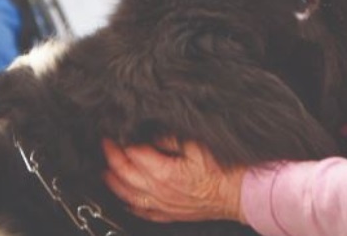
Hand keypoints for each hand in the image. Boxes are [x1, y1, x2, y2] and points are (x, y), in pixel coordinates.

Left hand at [102, 138, 246, 223]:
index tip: (113, 133)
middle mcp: (159, 191)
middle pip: (125, 175)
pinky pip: (144, 212)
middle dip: (112, 159)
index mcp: (164, 172)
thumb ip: (171, 139)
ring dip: (115, 183)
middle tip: (106, 146)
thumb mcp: (198, 144)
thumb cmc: (224, 169)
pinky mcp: (171, 213)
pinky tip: (127, 201)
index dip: (120, 143)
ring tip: (106, 172)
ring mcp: (164, 205)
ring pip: (129, 196)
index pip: (133, 155)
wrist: (240, 194)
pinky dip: (131, 205)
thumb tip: (151, 136)